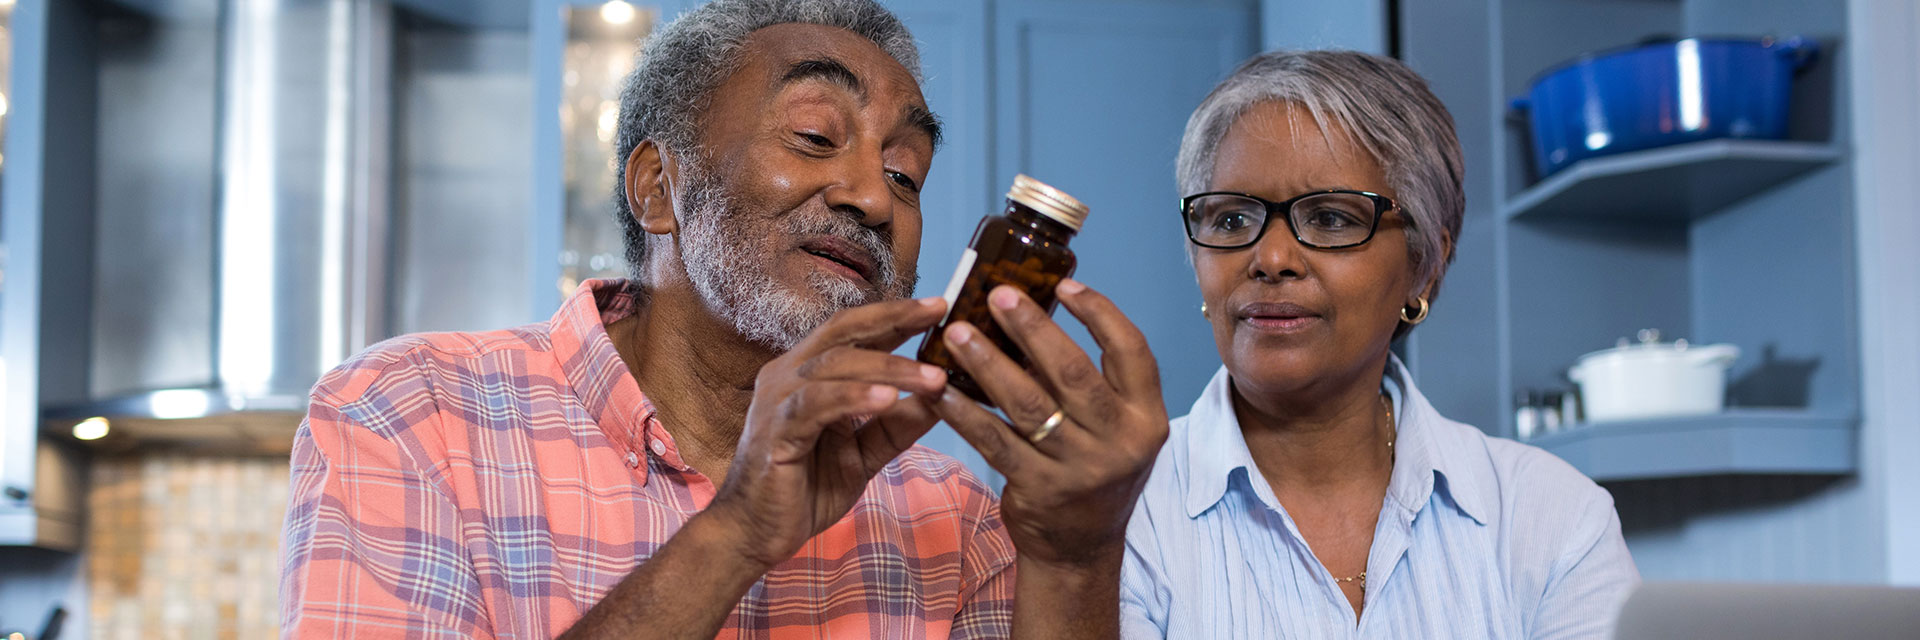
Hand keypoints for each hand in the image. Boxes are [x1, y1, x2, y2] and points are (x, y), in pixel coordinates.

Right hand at [706, 296, 951, 568]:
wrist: (754, 535)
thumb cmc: (804, 490)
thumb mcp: (863, 453)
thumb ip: (897, 426)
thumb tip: (944, 399)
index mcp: (807, 373)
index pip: (854, 331)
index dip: (895, 315)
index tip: (941, 306)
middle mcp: (789, 374)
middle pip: (843, 331)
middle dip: (894, 319)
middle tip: (940, 313)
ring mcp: (778, 399)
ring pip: (836, 365)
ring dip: (889, 368)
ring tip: (934, 378)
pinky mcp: (775, 430)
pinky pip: (816, 404)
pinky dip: (853, 398)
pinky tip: (887, 399)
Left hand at [933, 280, 1168, 567]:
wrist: (1081, 548)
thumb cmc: (1095, 468)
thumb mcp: (1117, 427)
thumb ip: (1095, 380)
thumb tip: (1039, 309)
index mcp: (1147, 417)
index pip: (1132, 351)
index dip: (1099, 312)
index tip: (1063, 284)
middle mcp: (1121, 442)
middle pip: (1074, 372)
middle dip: (1033, 328)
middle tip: (998, 294)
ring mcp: (1079, 469)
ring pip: (1028, 404)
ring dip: (988, 363)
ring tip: (957, 332)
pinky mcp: (1038, 489)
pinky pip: (994, 440)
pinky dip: (965, 411)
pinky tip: (941, 388)